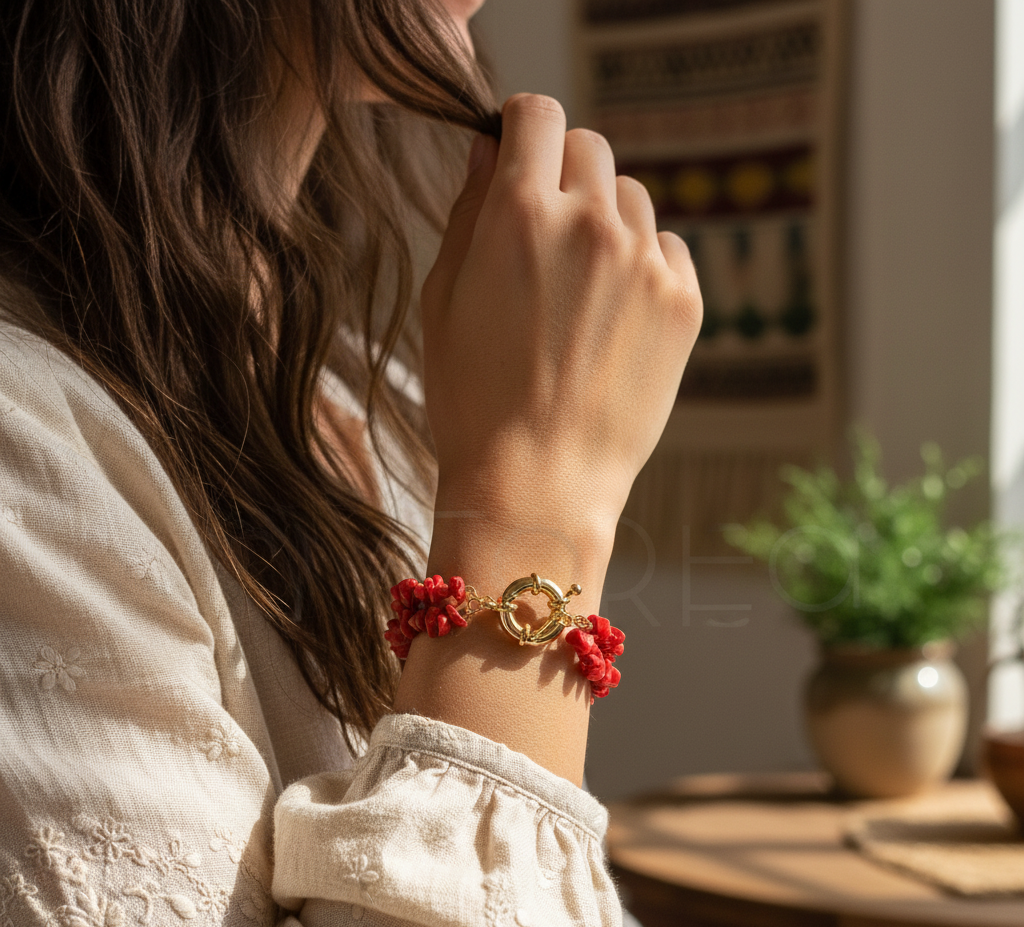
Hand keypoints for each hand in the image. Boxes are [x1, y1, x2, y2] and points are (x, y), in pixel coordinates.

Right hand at [421, 93, 701, 544]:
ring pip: (631, 198)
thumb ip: (467, 212)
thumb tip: (490, 150)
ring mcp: (645, 262)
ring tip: (580, 289)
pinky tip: (614, 315)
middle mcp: (589, 224)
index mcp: (519, 214)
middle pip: (589, 147)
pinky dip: (645, 265)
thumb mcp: (442, 300)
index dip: (522, 127)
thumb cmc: (474, 401)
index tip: (520, 151)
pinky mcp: (684, 302)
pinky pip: (669, 248)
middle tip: (545, 231)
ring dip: (605, 221)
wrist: (538, 483)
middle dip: (563, 173)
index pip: (536, 114)